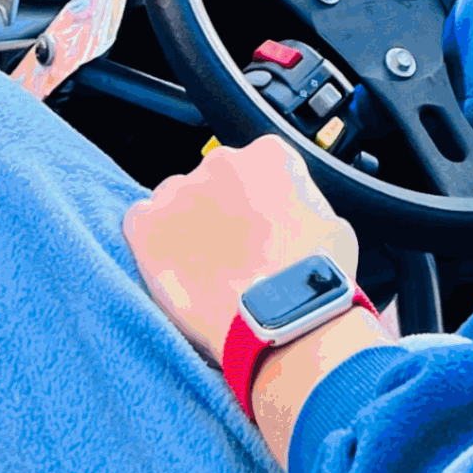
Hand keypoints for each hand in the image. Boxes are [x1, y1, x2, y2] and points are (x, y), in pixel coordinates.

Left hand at [124, 135, 357, 366]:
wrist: (282, 318)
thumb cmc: (315, 279)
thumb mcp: (332, 225)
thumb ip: (303, 206)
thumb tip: (296, 216)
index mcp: (269, 155)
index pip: (255, 170)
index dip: (256, 206)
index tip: (257, 232)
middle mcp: (222, 161)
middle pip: (212, 184)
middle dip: (218, 214)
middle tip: (231, 257)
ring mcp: (180, 190)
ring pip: (175, 204)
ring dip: (184, 229)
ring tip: (202, 273)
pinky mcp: (148, 224)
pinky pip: (140, 225)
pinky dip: (150, 246)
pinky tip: (171, 273)